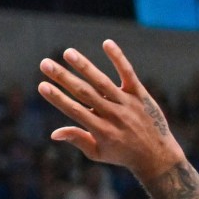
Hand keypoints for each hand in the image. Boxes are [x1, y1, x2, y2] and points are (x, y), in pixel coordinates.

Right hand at [38, 40, 183, 178]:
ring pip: (101, 81)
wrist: (156, 155)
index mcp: (99, 130)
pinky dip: (118, 58)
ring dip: (84, 66)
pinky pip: (127, 73)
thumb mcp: (97, 153)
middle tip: (45, 64)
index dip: (57, 98)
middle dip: (62, 77)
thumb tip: (54, 133)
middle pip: (83, 92)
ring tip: (67, 53)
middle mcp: (112, 114)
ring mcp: (126, 103)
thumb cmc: (122, 154)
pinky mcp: (140, 94)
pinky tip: (106, 44)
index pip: (73, 110)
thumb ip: (77, 139)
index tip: (42, 85)